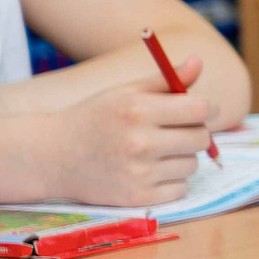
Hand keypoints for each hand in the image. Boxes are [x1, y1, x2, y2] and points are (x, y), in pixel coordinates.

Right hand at [38, 60, 213, 204]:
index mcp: (137, 111)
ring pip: (192, 164)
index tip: (199, 110)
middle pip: (201, 138)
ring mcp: (139, 173)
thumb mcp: (125, 93)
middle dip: (194, 132)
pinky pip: (181, 189)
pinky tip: (148, 171)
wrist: (52, 156)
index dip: (206, 108)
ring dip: (181, 158)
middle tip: (172, 131)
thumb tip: (200, 60)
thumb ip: (165, 79)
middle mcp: (139, 142)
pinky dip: (171, 182)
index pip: (200, 109)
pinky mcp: (138, 198)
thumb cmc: (94, 118)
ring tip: (153, 152)